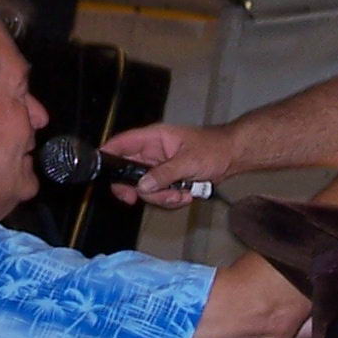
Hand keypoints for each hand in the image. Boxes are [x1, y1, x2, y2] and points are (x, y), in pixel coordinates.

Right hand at [102, 121, 234, 207]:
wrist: (233, 156)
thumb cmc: (213, 149)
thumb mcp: (188, 161)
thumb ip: (164, 174)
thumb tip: (141, 187)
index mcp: (153, 138)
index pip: (121, 144)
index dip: (108, 156)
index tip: (103, 174)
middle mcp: (151, 153)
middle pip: (129, 174)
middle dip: (142, 190)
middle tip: (149, 197)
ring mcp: (159, 167)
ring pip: (145, 189)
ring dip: (162, 197)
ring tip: (182, 194)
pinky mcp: (168, 180)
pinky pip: (159, 194)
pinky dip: (172, 199)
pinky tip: (186, 195)